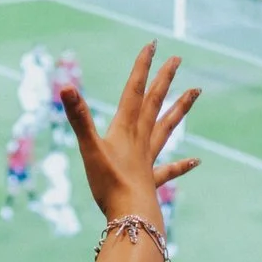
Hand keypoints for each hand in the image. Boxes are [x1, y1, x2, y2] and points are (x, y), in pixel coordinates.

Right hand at [60, 43, 198, 222]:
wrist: (131, 215)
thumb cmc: (109, 183)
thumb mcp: (89, 148)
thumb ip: (79, 118)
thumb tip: (65, 87)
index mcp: (125, 129)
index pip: (134, 91)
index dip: (142, 67)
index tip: (152, 45)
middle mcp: (140, 139)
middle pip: (154, 103)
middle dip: (164, 79)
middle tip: (177, 59)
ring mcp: (148, 160)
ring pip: (166, 128)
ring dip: (180, 108)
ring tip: (195, 92)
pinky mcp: (150, 181)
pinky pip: (168, 170)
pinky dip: (181, 165)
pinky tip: (195, 161)